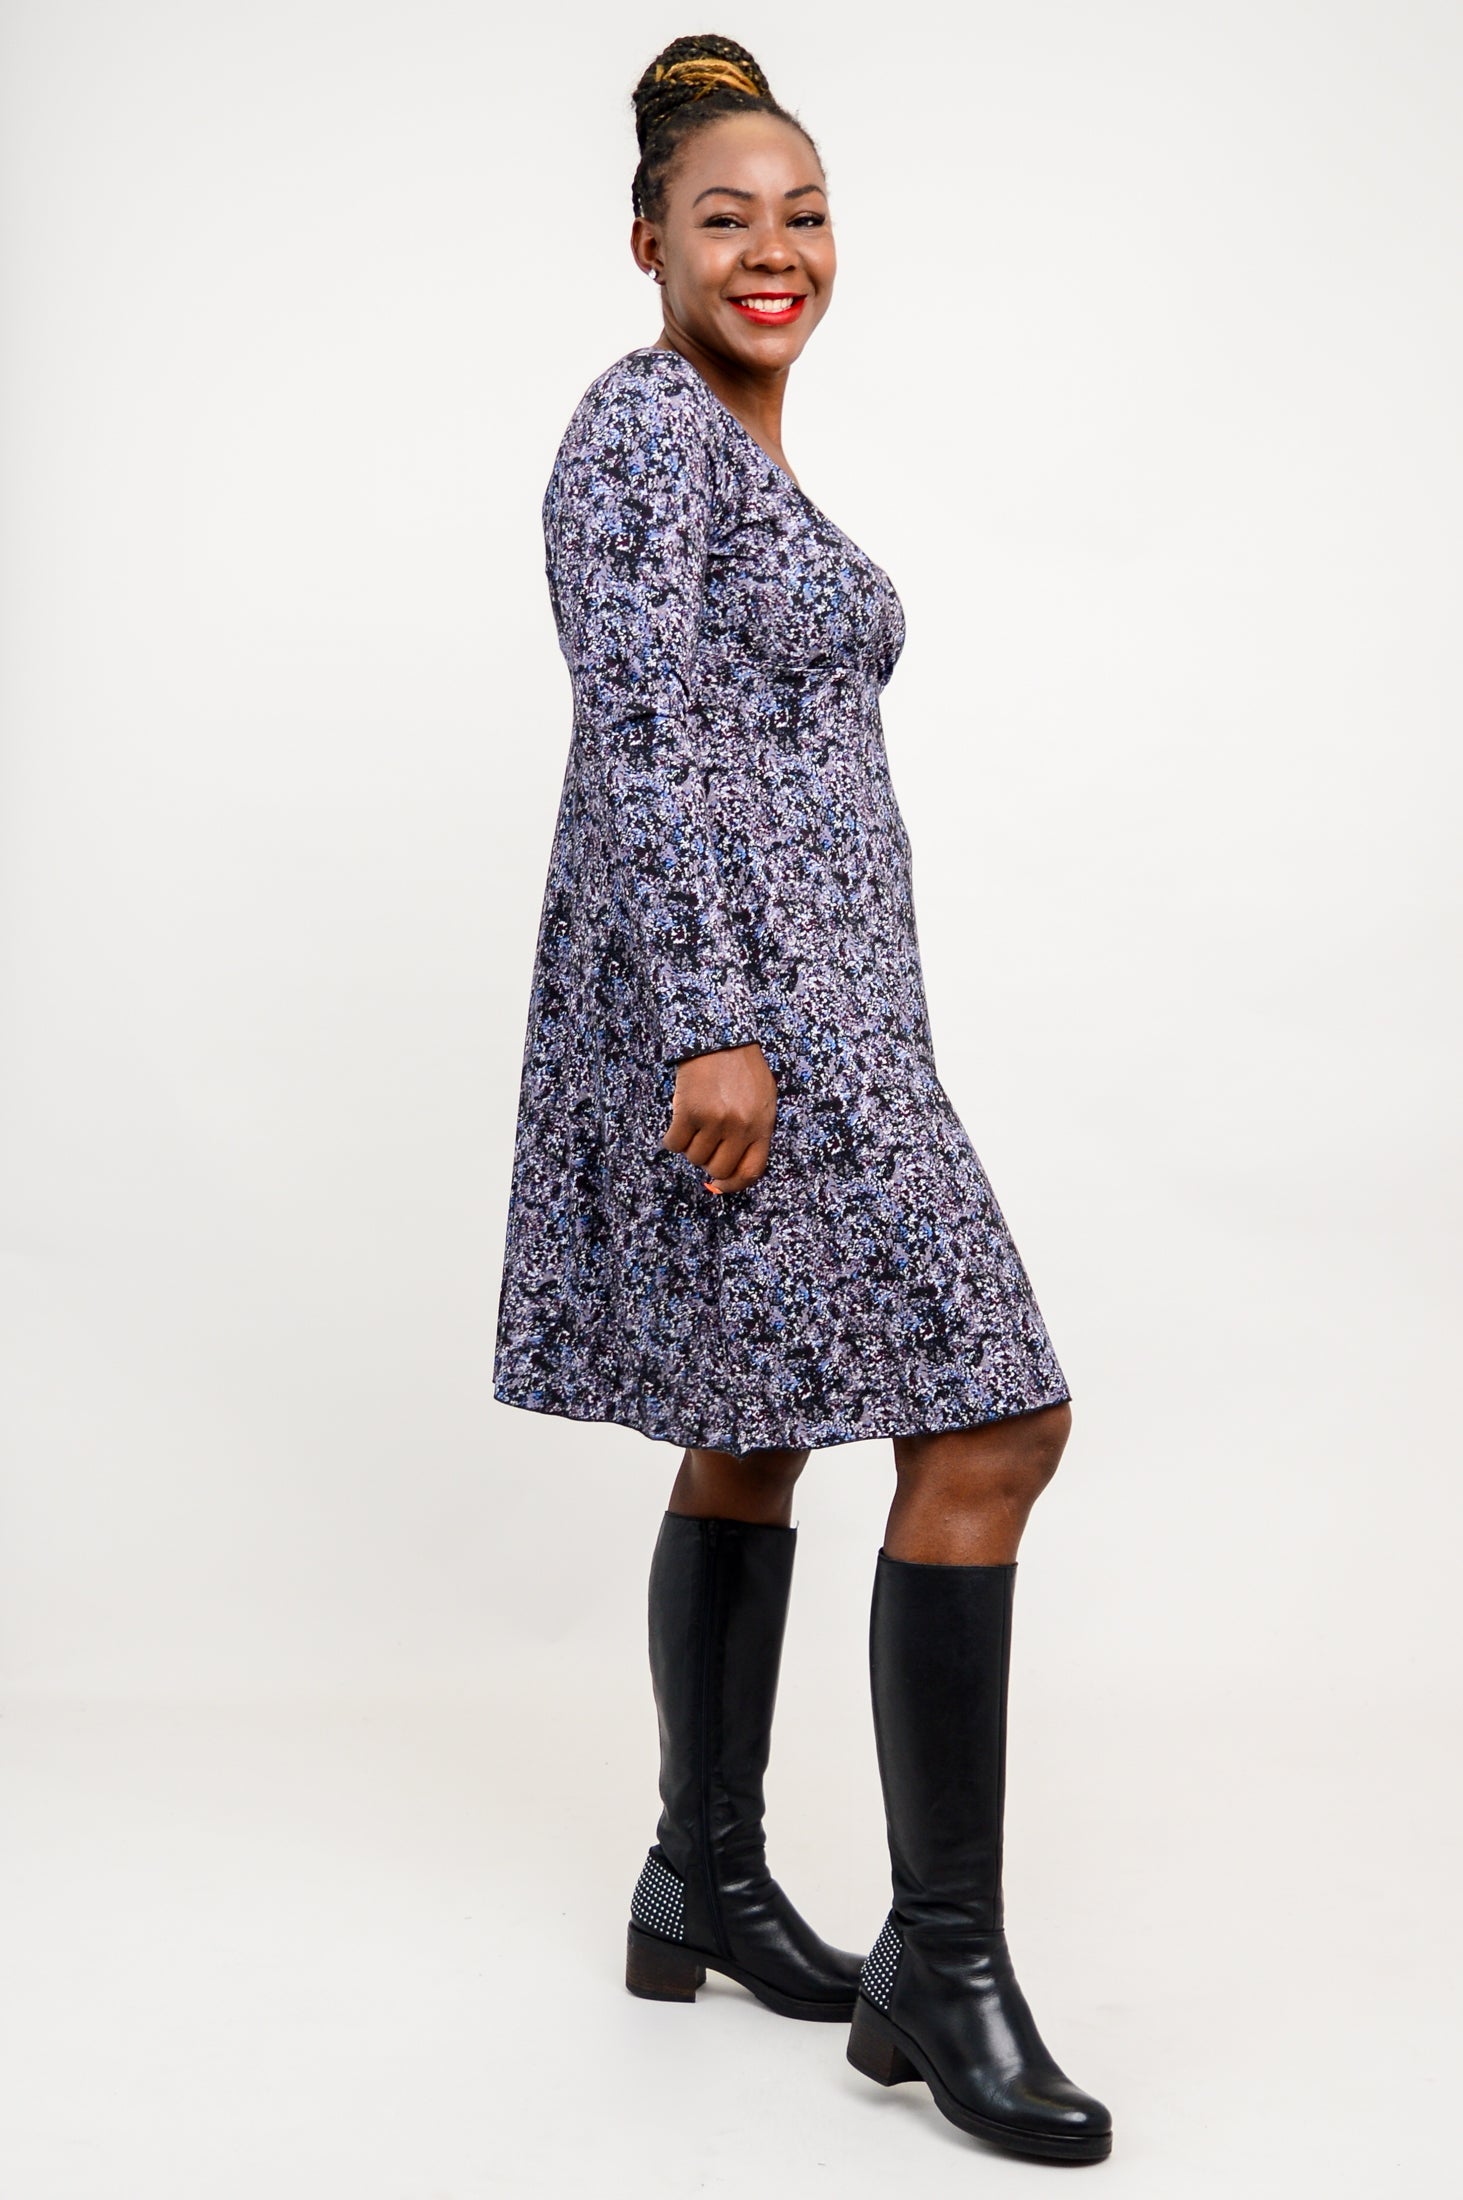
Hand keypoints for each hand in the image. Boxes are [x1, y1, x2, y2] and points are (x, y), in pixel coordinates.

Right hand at [663, 1042, 776, 1194]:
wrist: (720, 1035)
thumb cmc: (742, 1067)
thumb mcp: (763, 1099)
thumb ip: (753, 1132)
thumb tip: (730, 1172)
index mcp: (762, 1124)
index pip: (751, 1171)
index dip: (733, 1185)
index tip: (720, 1185)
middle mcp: (740, 1126)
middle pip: (718, 1168)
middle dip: (708, 1162)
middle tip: (705, 1143)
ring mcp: (715, 1120)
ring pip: (694, 1157)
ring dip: (690, 1146)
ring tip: (695, 1123)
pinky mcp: (690, 1111)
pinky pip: (674, 1143)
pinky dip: (673, 1138)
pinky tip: (679, 1121)